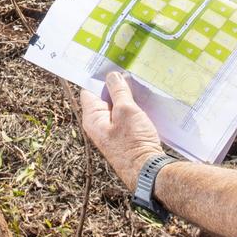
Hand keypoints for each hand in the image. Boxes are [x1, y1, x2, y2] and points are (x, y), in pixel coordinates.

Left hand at [80, 72, 165, 187]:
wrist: (148, 171)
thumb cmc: (134, 142)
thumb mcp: (126, 110)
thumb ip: (118, 91)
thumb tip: (112, 76)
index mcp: (92, 118)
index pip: (88, 90)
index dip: (97, 77)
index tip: (109, 65)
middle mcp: (98, 125)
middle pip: (103, 97)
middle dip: (114, 86)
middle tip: (127, 71)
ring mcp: (111, 131)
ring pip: (115, 106)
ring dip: (125, 97)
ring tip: (137, 84)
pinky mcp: (123, 136)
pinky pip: (124, 116)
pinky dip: (132, 108)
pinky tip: (143, 101)